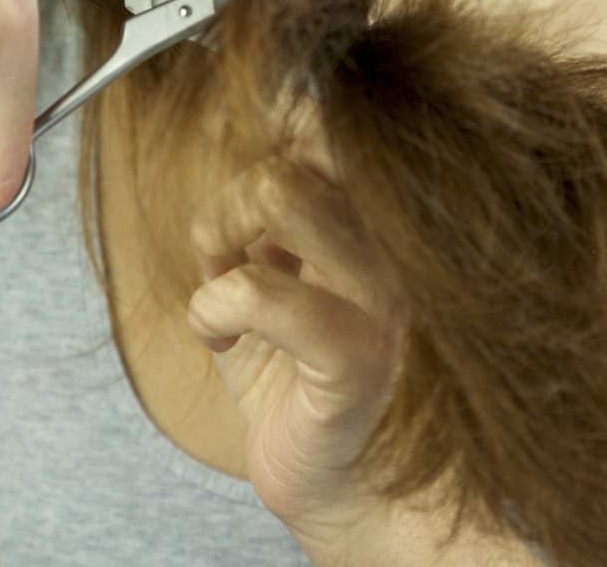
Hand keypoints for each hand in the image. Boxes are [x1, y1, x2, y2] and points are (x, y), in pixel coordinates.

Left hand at [185, 90, 404, 541]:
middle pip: (301, 144)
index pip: (333, 121)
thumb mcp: (279, 270)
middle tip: (224, 251)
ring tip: (219, 288)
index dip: (277, 123)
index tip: (244, 185)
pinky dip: (212, 307)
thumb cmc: (296, 376)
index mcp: (377, 217)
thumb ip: (270, 207)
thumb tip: (238, 141)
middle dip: (235, 196)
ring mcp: (383, 296)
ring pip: (283, 189)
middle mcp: (394, 244)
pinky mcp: (355, 356)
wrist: (335, 486)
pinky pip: (261, 290)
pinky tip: (219, 338)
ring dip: (221, 232)